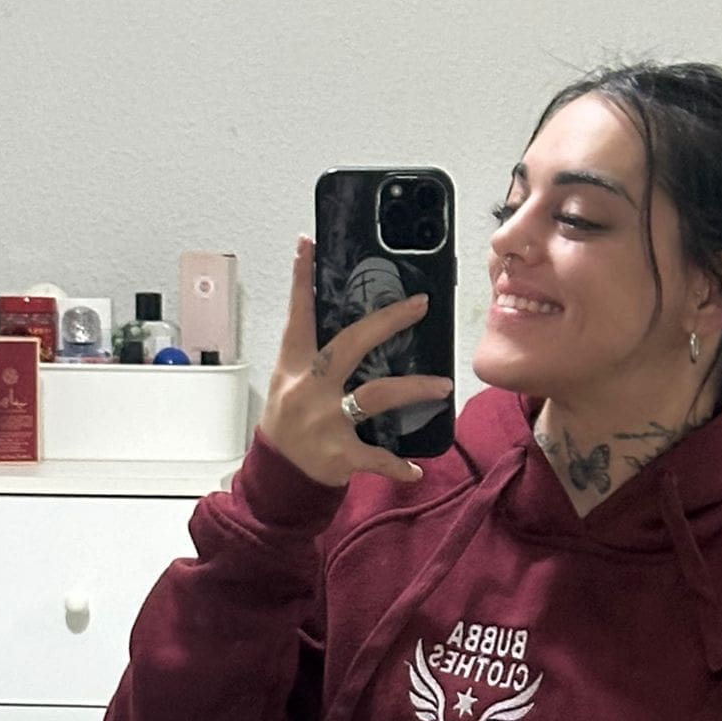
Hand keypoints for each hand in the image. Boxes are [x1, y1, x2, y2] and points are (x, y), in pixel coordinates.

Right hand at [259, 235, 452, 487]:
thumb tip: (354, 328)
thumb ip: (314, 357)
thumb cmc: (288, 422)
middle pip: (350, 344)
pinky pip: (377, 458)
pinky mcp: (340, 455)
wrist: (277, 476)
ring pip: (376, 395)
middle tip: (419, 304)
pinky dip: (398, 466)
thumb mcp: (289, 383)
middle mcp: (309, 389)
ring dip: (414, 388)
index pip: (298, 316)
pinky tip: (416, 469)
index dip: (301, 280)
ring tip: (444, 386)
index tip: (307, 244)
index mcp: (294, 367)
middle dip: (387, 322)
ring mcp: (326, 421)